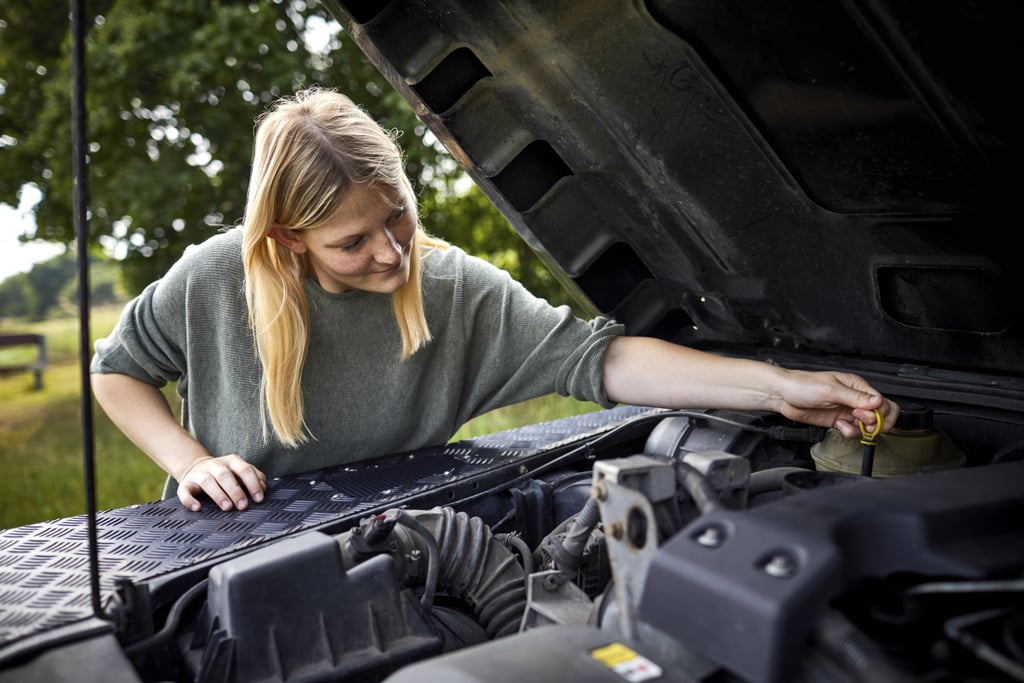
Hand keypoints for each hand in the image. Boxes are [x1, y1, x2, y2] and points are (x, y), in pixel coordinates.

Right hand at [176, 454, 266, 511]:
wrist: (197, 468)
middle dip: (235, 491)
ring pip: (207, 482)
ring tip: (227, 507)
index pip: (244, 469)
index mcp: (232, 461)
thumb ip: (253, 477)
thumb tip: (263, 487)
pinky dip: (189, 500)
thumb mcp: (240, 471)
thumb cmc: (226, 474)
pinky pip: (184, 491)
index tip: (258, 498)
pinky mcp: (185, 484)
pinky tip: (198, 508)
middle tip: (243, 506)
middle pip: (225, 475)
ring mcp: (199, 474)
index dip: (252, 483)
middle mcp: (215, 465)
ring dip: (218, 494)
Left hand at [773, 369, 899, 438]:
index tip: (868, 417)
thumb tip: (878, 401)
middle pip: (879, 415)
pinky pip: (853, 431)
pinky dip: (849, 432)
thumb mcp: (831, 390)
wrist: (784, 395)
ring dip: (860, 429)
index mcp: (857, 386)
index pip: (883, 402)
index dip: (880, 413)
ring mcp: (847, 411)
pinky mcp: (838, 421)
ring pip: (867, 426)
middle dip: (873, 423)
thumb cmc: (804, 384)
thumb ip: (855, 397)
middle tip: (858, 421)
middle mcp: (855, 399)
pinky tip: (839, 425)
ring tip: (845, 423)